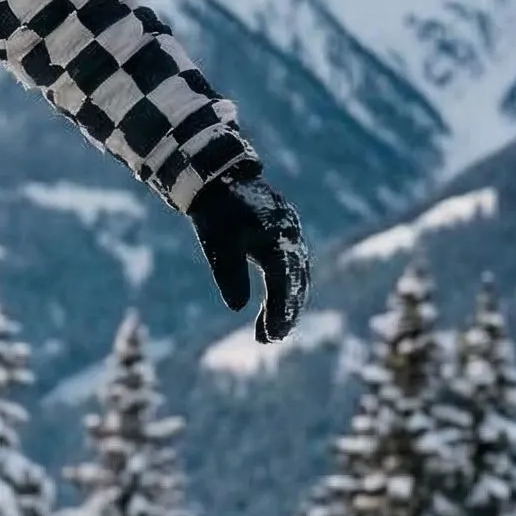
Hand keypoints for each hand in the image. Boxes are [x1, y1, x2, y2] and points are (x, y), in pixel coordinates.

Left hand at [188, 168, 309, 343]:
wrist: (218, 176)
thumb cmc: (217, 213)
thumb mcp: (218, 246)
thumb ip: (230, 275)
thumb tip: (237, 308)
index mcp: (277, 241)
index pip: (283, 285)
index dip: (279, 313)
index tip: (270, 338)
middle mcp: (291, 237)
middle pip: (297, 283)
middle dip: (286, 313)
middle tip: (270, 339)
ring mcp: (291, 232)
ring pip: (298, 275)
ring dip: (289, 302)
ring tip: (273, 329)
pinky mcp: (286, 230)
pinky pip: (294, 263)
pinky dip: (288, 285)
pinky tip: (277, 301)